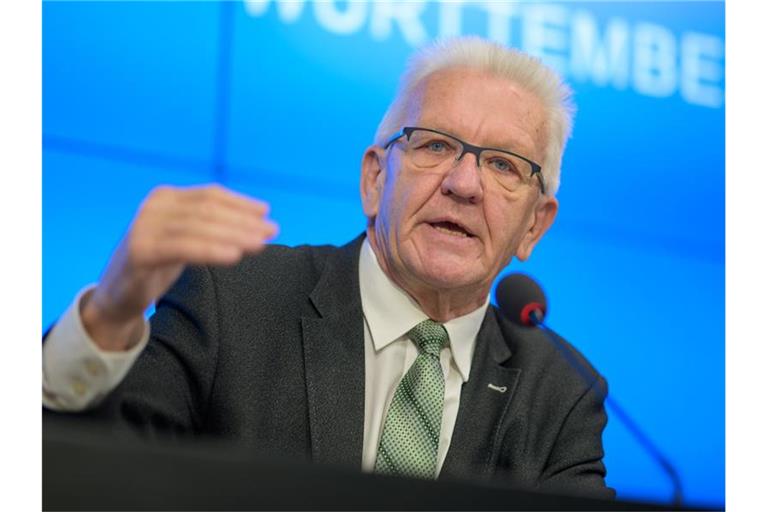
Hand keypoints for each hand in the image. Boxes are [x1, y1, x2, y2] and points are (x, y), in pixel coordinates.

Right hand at [81, 184, 277, 350]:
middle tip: (271, 231)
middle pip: (208, 210)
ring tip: (260, 243)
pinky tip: (234, 255)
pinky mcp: (141, 251)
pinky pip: (184, 248)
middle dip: (244, 220)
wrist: (118, 295)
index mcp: (166, 197)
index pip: (210, 195)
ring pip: (200, 227)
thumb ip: (211, 226)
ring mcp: (145, 227)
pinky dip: (212, 250)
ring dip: (235, 235)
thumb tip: (257, 221)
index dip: (241, 202)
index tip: (266, 212)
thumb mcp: (185, 238)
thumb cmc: (157, 264)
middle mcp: (154, 207)